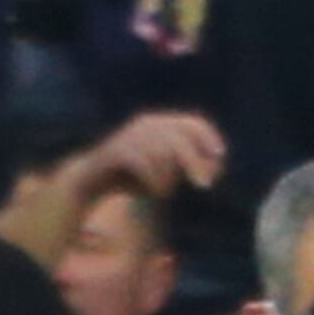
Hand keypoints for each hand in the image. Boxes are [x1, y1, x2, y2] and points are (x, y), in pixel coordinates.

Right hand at [80, 110, 224, 198]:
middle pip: (180, 139)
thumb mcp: (167, 173)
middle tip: (206, 185)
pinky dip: (154, 181)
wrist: (93, 181)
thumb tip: (214, 166)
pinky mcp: (116, 150)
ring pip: (162, 153)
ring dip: (169, 177)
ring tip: (165, 191)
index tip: (220, 155)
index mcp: (161, 125)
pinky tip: (156, 191)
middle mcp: (146, 125)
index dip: (209, 137)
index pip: (193, 123)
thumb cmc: (136, 178)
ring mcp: (130, 135)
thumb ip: (189, 167)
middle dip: (196, 162)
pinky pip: (144, 164)